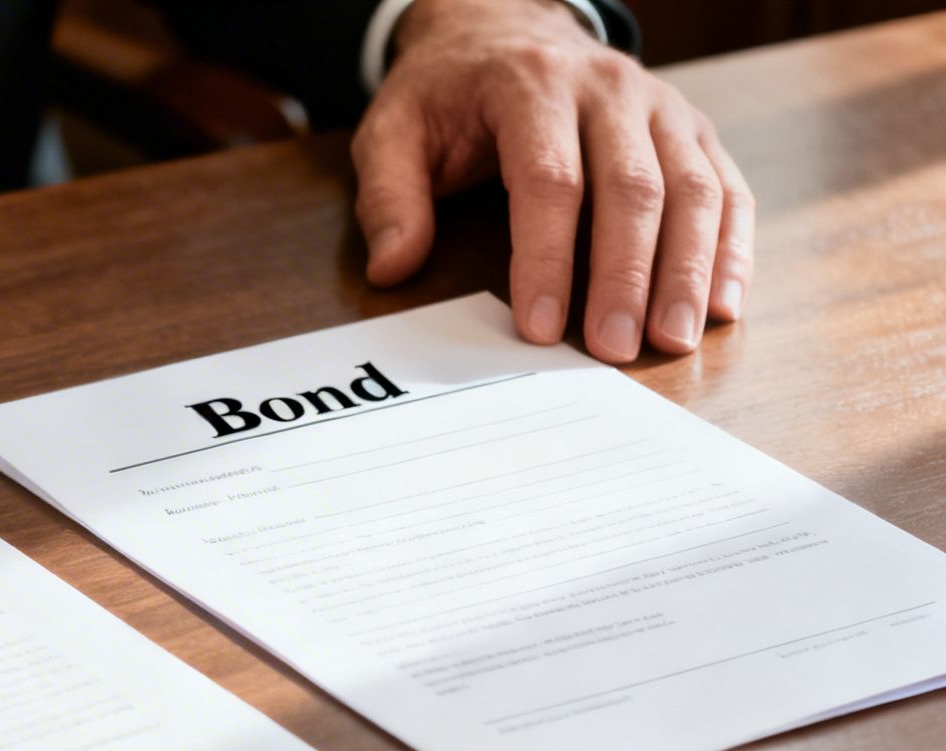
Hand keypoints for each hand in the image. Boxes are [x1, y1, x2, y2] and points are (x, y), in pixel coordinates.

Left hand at [351, 0, 754, 361]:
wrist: (503, 28)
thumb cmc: (449, 92)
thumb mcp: (392, 130)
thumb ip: (388, 196)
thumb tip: (392, 267)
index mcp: (531, 85)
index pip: (549, 179)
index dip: (546, 257)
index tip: (540, 326)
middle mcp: (609, 89)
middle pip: (632, 188)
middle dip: (626, 276)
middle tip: (616, 349)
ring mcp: (660, 107)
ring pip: (692, 189)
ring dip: (688, 271)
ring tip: (672, 339)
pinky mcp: (691, 129)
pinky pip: (727, 187)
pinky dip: (731, 248)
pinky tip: (724, 303)